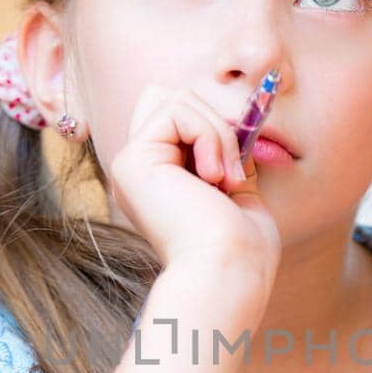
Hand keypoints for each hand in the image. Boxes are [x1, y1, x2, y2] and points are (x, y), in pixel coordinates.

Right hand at [108, 83, 280, 289]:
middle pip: (172, 99)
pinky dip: (209, 136)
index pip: (177, 115)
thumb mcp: (237, 187)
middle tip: (233, 175)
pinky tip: (215, 179)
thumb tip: (235, 120)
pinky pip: (175, 109)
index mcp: (159, 181)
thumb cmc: (241, 248)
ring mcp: (129, 166)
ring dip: (218, 133)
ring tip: (227, 180)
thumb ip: (225, 151)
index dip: (211, 126)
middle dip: (216, 124)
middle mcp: (138, 172)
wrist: (229, 273)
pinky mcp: (132, 161)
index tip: (237, 171)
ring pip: (177, 100)